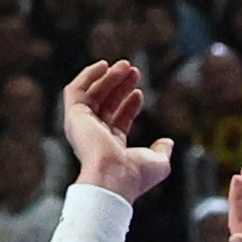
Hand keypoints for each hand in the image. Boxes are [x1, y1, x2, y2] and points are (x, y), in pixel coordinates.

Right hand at [61, 62, 175, 203]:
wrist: (115, 177)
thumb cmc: (135, 175)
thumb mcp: (158, 163)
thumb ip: (162, 151)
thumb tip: (168, 143)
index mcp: (110, 146)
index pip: (117, 119)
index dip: (129, 104)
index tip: (140, 92)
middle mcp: (93, 135)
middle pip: (106, 103)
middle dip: (120, 86)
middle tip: (134, 71)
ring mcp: (82, 125)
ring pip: (94, 93)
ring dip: (109, 77)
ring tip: (127, 65)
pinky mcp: (74, 115)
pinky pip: (76, 89)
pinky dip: (88, 76)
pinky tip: (104, 65)